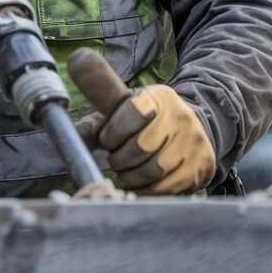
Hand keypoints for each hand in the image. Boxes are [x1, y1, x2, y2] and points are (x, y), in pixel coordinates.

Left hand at [68, 48, 215, 194]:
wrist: (192, 130)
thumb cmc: (146, 120)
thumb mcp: (123, 103)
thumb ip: (98, 97)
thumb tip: (72, 83)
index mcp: (158, 97)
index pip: (130, 113)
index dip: (111, 132)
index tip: (107, 139)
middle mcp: (180, 118)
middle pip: (139, 147)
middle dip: (119, 157)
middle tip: (116, 157)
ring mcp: (193, 145)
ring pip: (152, 171)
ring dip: (131, 175)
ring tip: (127, 169)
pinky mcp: (199, 169)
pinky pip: (165, 189)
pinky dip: (146, 189)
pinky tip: (140, 181)